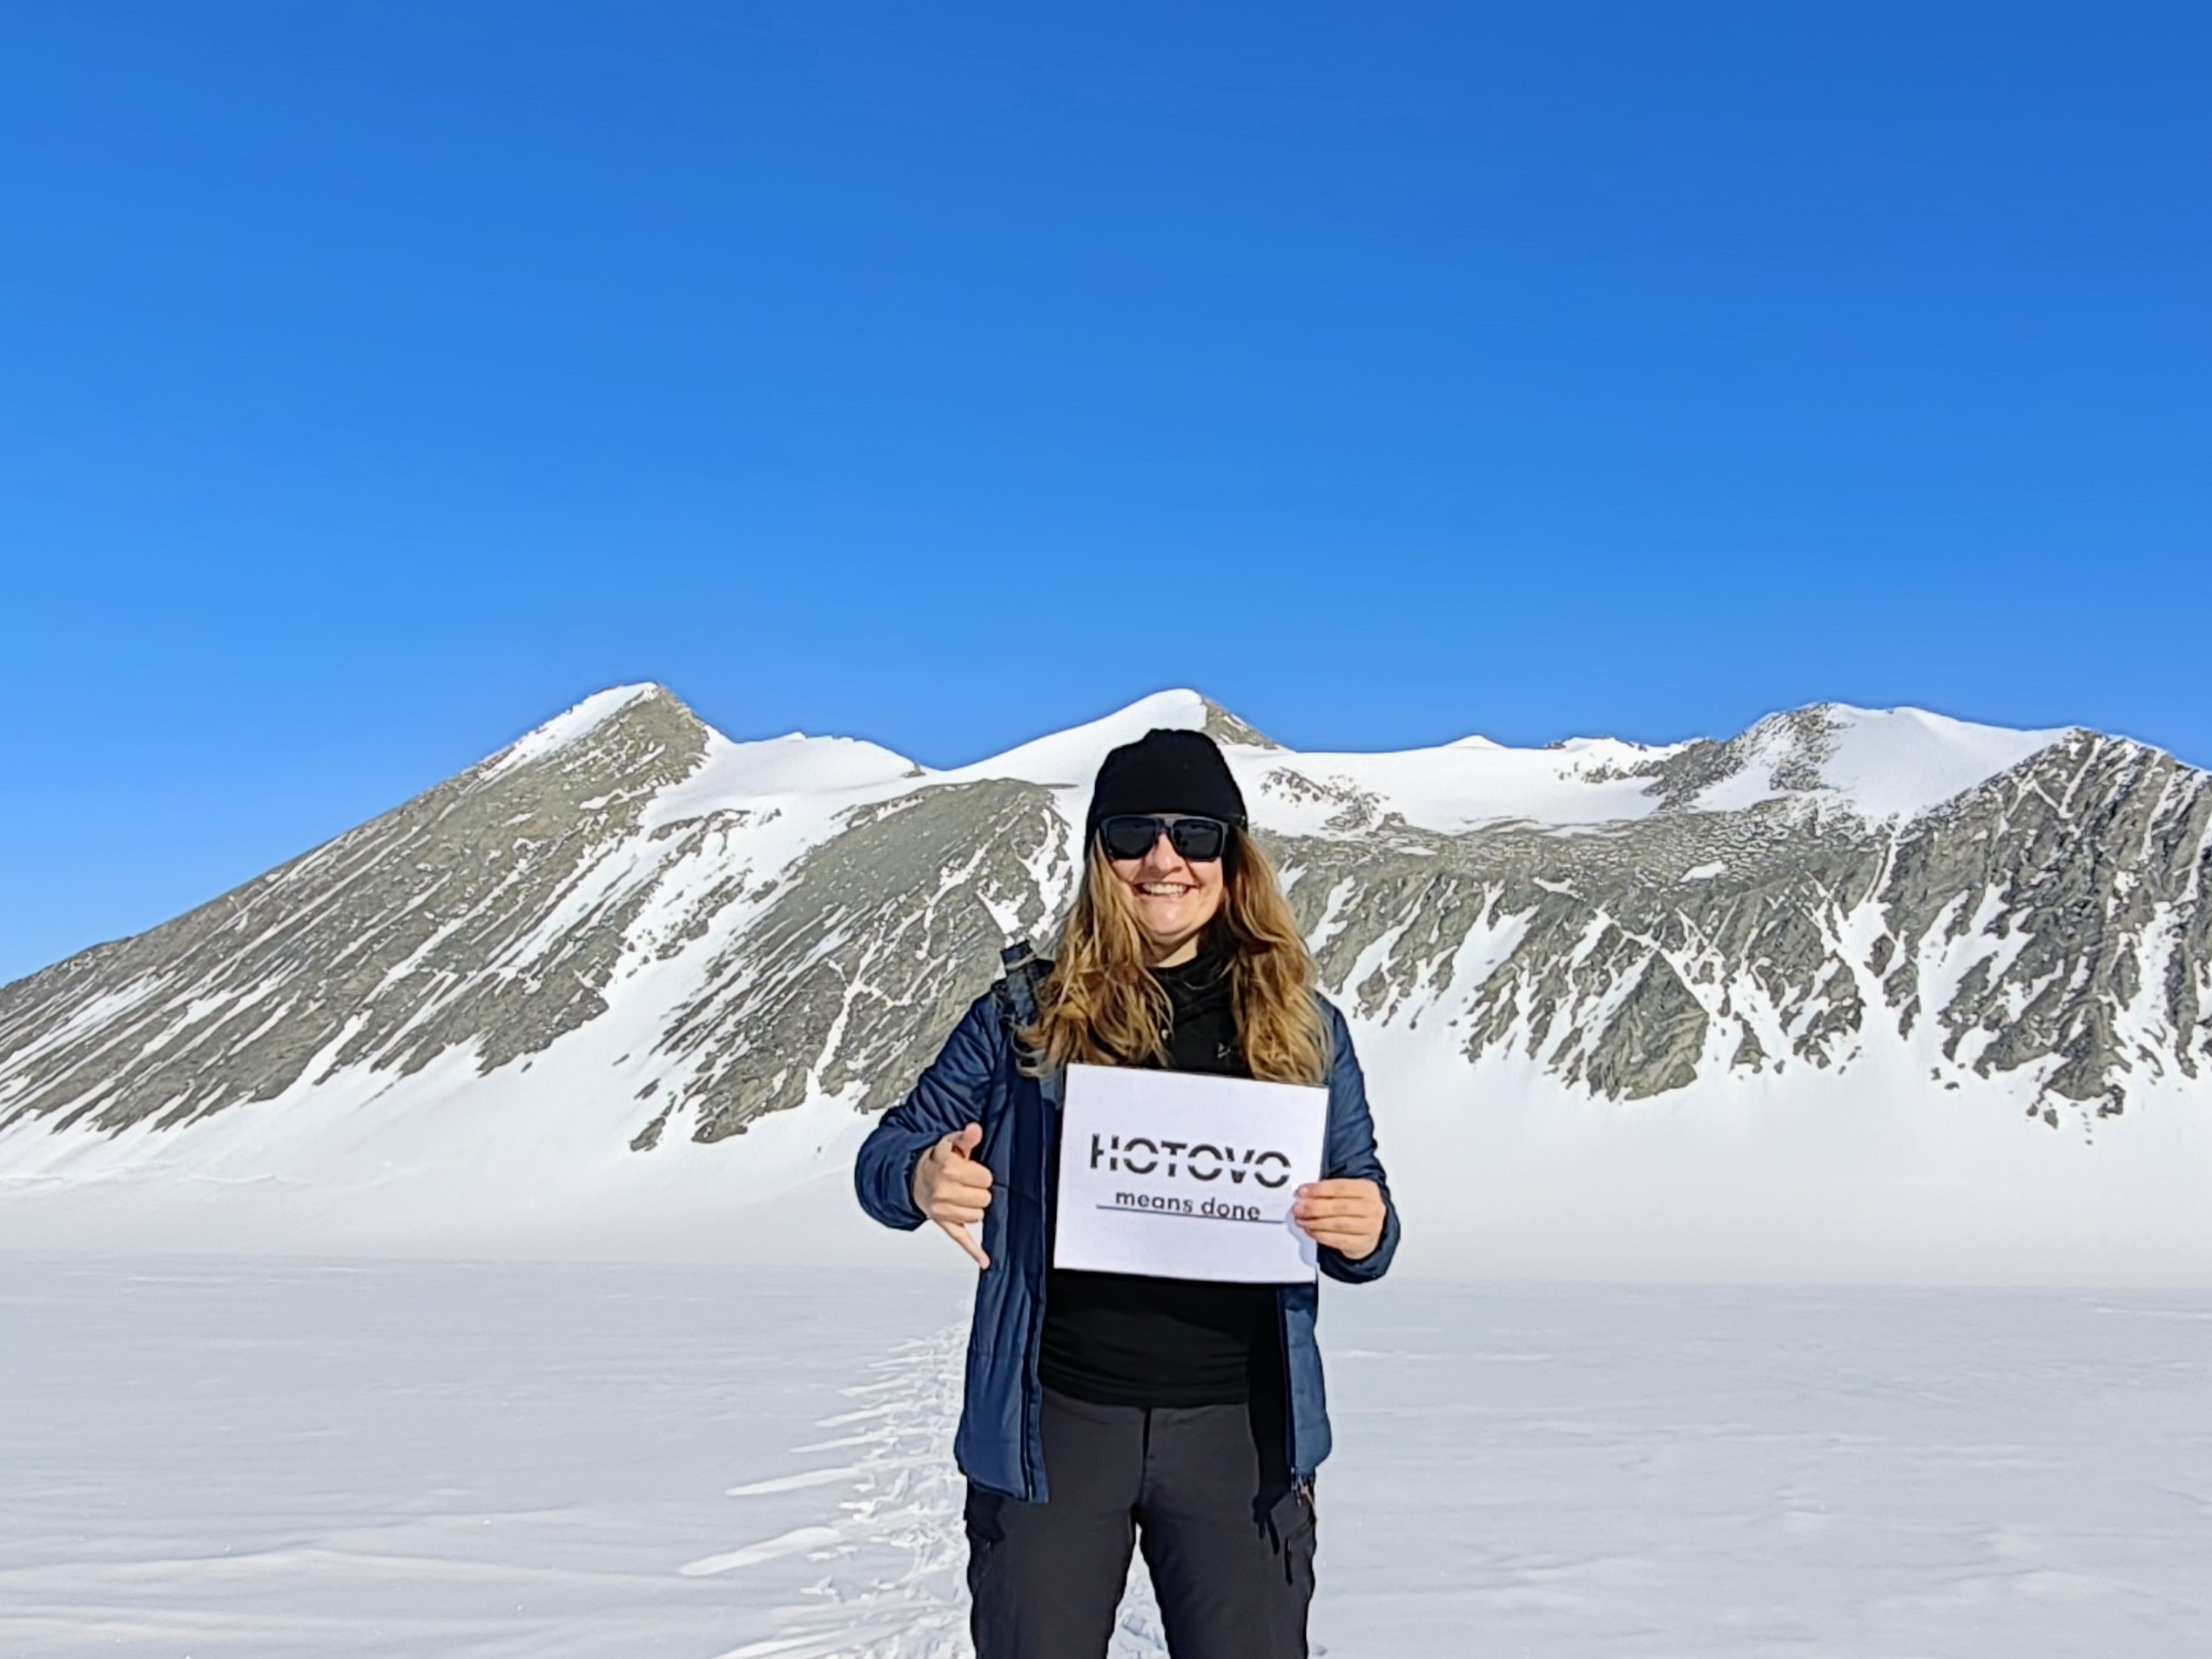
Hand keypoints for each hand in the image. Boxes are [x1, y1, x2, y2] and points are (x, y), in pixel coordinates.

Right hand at [912, 1123, 992, 1268]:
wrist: (913, 1179)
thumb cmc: (937, 1161)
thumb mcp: (951, 1144)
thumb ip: (966, 1137)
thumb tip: (975, 1130)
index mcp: (948, 1169)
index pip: (985, 1178)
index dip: (982, 1174)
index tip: (973, 1172)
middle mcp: (944, 1191)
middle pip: (984, 1199)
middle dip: (979, 1190)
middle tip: (968, 1184)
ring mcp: (943, 1211)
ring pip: (978, 1216)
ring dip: (974, 1207)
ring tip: (963, 1196)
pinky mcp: (944, 1224)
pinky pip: (961, 1240)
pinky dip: (974, 1251)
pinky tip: (985, 1260)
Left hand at [1292, 1178, 1385, 1260]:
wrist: (1370, 1228)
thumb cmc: (1353, 1207)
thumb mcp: (1346, 1193)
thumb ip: (1327, 1191)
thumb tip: (1303, 1193)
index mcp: (1367, 1189)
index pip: (1341, 1187)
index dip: (1319, 1190)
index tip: (1302, 1192)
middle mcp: (1372, 1207)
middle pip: (1340, 1207)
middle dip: (1314, 1207)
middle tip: (1298, 1208)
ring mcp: (1370, 1227)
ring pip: (1339, 1224)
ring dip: (1315, 1222)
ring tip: (1301, 1220)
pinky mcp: (1363, 1243)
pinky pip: (1339, 1240)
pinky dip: (1321, 1235)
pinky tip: (1311, 1231)